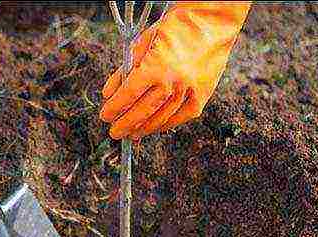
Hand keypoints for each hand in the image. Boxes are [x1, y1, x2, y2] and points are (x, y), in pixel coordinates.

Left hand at [100, 2, 250, 140]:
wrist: (211, 21)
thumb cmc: (173, 28)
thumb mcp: (142, 43)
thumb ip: (124, 70)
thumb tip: (109, 94)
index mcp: (155, 66)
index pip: (128, 95)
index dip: (115, 108)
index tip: (105, 116)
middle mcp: (173, 81)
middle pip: (144, 111)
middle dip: (126, 124)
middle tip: (115, 132)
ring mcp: (190, 90)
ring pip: (163, 117)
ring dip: (145, 128)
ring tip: (132, 134)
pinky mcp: (203, 94)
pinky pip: (182, 116)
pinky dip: (167, 124)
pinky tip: (155, 128)